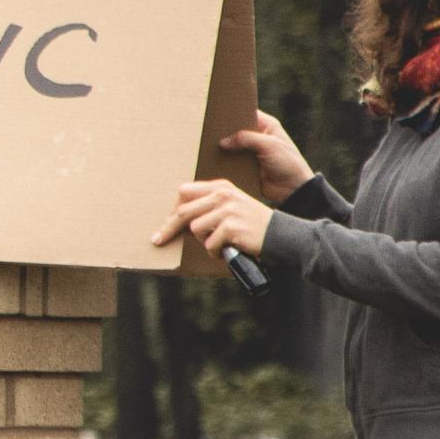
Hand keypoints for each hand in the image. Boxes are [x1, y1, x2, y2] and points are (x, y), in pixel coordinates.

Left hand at [158, 178, 274, 261]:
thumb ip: (208, 208)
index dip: (173, 210)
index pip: (184, 192)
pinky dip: (215, 252)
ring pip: (195, 229)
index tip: (165, 223)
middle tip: (158, 240)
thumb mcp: (231, 207)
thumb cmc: (251, 225)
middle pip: (183, 211)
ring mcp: (228, 209)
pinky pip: (209, 243)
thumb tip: (176, 221)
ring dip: (204, 242)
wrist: (281, 235)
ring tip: (219, 244)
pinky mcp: (232, 226)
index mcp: (221, 186)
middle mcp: (223, 194)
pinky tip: (227, 251)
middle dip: (169, 228)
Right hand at [218, 109, 310, 198]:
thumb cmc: (289, 164)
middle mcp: (258, 136)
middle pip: (236, 130)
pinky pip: (231, 161)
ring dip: (223, 148)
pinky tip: (213, 159)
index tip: (218, 113)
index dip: (233, 113)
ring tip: (207, 145)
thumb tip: (223, 142)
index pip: (246, 113)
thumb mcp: (269, 145)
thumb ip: (247, 139)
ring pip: (232, 146)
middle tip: (209, 131)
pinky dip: (224, 161)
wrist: (293, 190)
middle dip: (225, 132)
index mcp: (267, 126)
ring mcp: (250, 151)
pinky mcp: (245, 166)